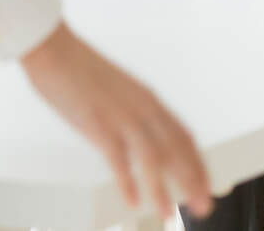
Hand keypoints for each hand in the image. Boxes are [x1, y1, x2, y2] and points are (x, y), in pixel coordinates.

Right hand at [19, 22, 212, 217]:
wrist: (55, 50)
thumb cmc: (81, 71)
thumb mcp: (118, 92)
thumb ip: (132, 113)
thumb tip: (140, 135)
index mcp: (149, 99)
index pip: (183, 135)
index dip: (198, 162)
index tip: (208, 183)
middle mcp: (142, 107)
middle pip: (176, 149)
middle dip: (192, 180)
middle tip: (205, 205)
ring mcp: (122, 116)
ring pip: (153, 158)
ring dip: (163, 189)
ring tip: (169, 214)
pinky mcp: (98, 124)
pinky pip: (118, 159)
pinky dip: (128, 182)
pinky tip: (133, 201)